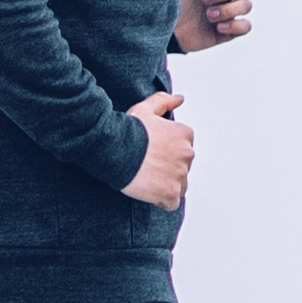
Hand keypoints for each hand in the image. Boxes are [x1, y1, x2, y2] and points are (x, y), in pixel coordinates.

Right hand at [119, 91, 194, 208]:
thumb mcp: (145, 109)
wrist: (113, 148)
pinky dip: (161, 201)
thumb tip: (180, 99)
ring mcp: (180, 175)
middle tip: (146, 167)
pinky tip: (147, 192)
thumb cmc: (128, 130)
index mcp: (185, 135)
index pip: (182, 149)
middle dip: (167, 170)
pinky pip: (171, 203)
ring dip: (165, 186)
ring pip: (179, 186)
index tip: (151, 154)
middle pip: (182, 168)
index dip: (166, 153)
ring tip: (145, 180)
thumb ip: (164, 101)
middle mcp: (187, 154)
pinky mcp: (170, 192)